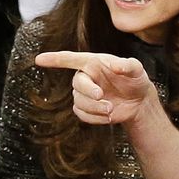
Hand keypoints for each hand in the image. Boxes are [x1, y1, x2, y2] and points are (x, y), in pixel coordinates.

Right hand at [35, 51, 155, 124]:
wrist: (139, 101)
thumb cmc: (135, 80)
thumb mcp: (136, 69)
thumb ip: (128, 65)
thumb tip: (116, 65)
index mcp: (93, 63)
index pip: (70, 59)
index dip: (54, 59)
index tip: (39, 60)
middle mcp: (86, 77)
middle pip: (76, 84)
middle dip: (88, 91)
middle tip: (102, 96)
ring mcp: (84, 94)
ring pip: (79, 102)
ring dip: (95, 107)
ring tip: (111, 108)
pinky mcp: (87, 109)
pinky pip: (82, 114)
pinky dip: (96, 118)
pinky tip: (110, 117)